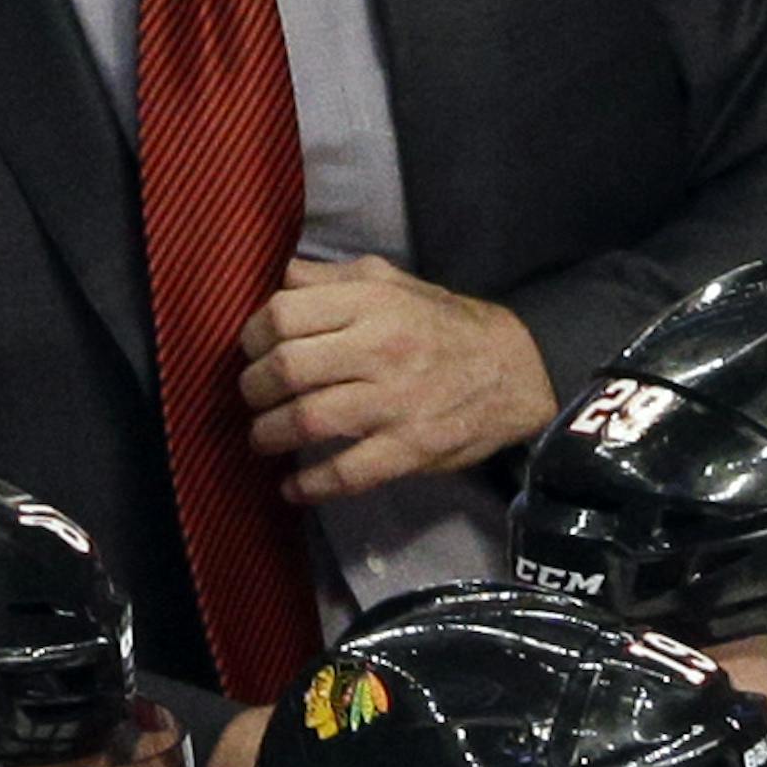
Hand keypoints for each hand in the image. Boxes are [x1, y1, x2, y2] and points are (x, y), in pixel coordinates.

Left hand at [239, 256, 556, 503]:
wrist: (514, 370)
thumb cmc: (442, 323)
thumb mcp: (393, 281)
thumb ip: (333, 278)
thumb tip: (280, 279)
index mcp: (370, 302)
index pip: (282, 315)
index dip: (252, 337)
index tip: (252, 352)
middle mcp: (379, 348)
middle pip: (286, 368)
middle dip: (253, 389)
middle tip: (252, 398)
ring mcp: (394, 402)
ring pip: (306, 420)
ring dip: (269, 434)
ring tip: (262, 438)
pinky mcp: (409, 448)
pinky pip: (345, 473)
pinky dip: (309, 486)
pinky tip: (291, 488)